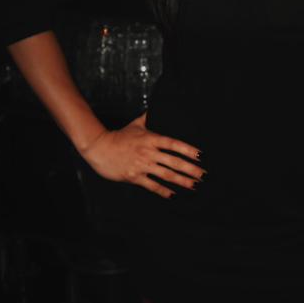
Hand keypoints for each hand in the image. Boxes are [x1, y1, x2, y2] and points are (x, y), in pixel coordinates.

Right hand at [81, 112, 205, 197]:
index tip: (201, 155)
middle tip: (204, 175)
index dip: (188, 149)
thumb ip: (149, 117)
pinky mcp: (134, 176)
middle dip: (191, 169)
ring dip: (182, 181)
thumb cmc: (119, 136)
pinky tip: (174, 195)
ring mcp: (142, 165)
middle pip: (174, 161)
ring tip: (195, 186)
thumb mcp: (136, 123)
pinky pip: (152, 185)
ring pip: (166, 174)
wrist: (99, 148)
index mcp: (151, 138)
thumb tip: (159, 107)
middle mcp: (148, 152)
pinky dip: (164, 191)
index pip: (174, 143)